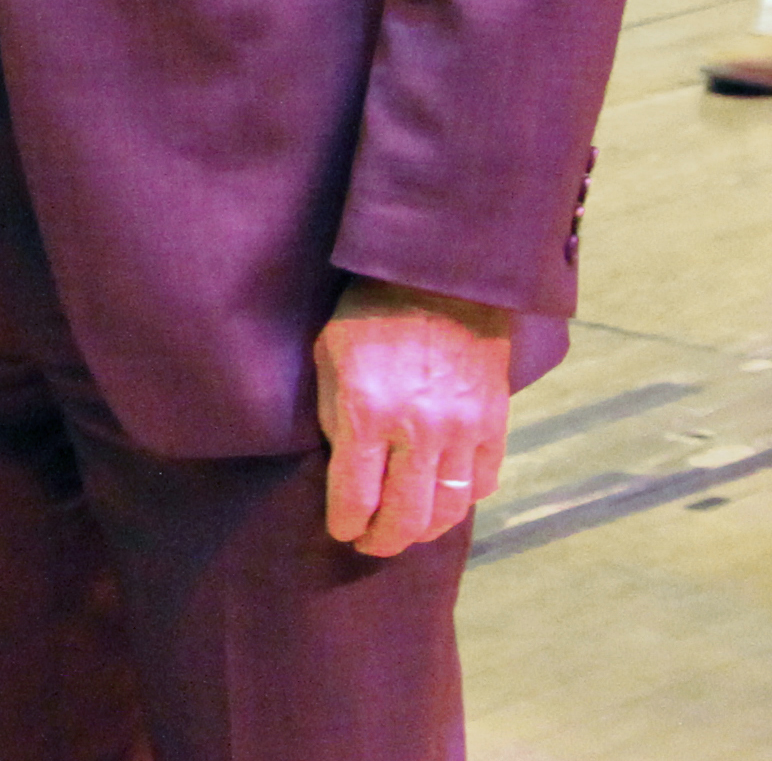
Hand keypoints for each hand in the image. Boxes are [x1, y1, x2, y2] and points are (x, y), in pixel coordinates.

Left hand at [316, 278, 511, 556]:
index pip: (356, 497)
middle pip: (406, 516)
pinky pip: (482, 482)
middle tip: (369, 545)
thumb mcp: (329, 358)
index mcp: (370, 413)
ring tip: (404, 532)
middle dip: (383, 541)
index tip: (340, 532)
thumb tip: (341, 469)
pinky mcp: (494, 423)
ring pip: (449, 509)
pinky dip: (462, 500)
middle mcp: (420, 430)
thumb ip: (335, 418)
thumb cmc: (369, 314)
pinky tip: (442, 500)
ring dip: (424, 530)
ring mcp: (463, 430)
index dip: (346, 524)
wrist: (439, 279)